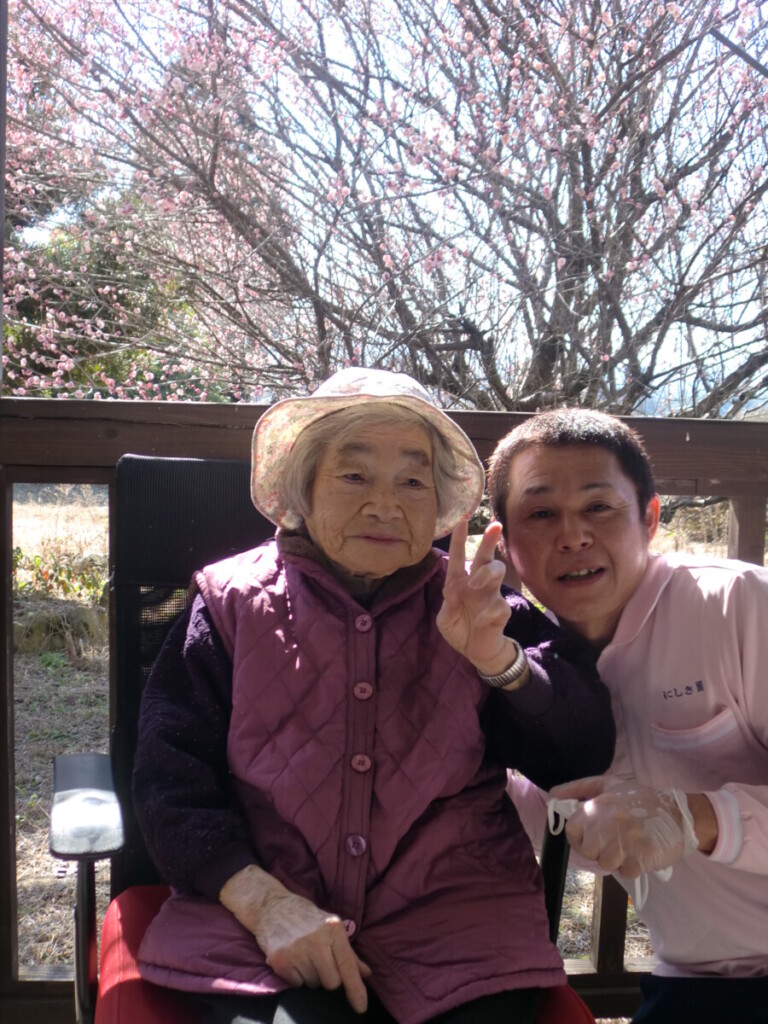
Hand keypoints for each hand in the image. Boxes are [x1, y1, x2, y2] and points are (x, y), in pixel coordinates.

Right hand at [220, 865, 370, 1012]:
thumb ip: (348, 952)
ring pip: (313, 985)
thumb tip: (366, 973)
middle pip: (332, 982)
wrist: (271, 907)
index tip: (361, 1007)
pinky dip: (295, 977)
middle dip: (328, 977)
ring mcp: (297, 950)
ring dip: (310, 976)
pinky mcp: (280, 960)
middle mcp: (316, 940)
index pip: (348, 965)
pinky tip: (292, 959)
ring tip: (303, 956)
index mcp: (333, 930)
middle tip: (319, 961)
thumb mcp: (330, 927)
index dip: (356, 989)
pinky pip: (296, 984)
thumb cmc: (305, 917)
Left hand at [437, 519, 519, 677]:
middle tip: (494, 526)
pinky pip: (498, 606)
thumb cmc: (459, 628)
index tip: (462, 520)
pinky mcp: (501, 612)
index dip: (460, 540)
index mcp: (460, 582)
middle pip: (485, 557)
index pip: (459, 558)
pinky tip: (479, 622)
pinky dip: (487, 613)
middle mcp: (478, 584)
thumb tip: (454, 589)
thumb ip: (448, 603)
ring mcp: (491, 596)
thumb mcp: (445, 618)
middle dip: (489, 541)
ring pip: (497, 572)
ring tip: (474, 585)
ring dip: (486, 574)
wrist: (474, 651)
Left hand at [547, 775, 698, 878]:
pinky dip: (633, 868)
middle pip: (589, 851)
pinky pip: (626, 872)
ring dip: (617, 860)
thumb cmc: (641, 800)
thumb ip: (578, 789)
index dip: (579, 838)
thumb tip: (552, 797)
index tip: (592, 838)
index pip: (573, 831)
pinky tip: (642, 853)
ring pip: (606, 864)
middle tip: (616, 841)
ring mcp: (626, 839)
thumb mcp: (609, 785)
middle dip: (600, 851)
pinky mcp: (642, 856)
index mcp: (599, 805)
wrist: (680, 815)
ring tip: (630, 846)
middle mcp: (610, 821)